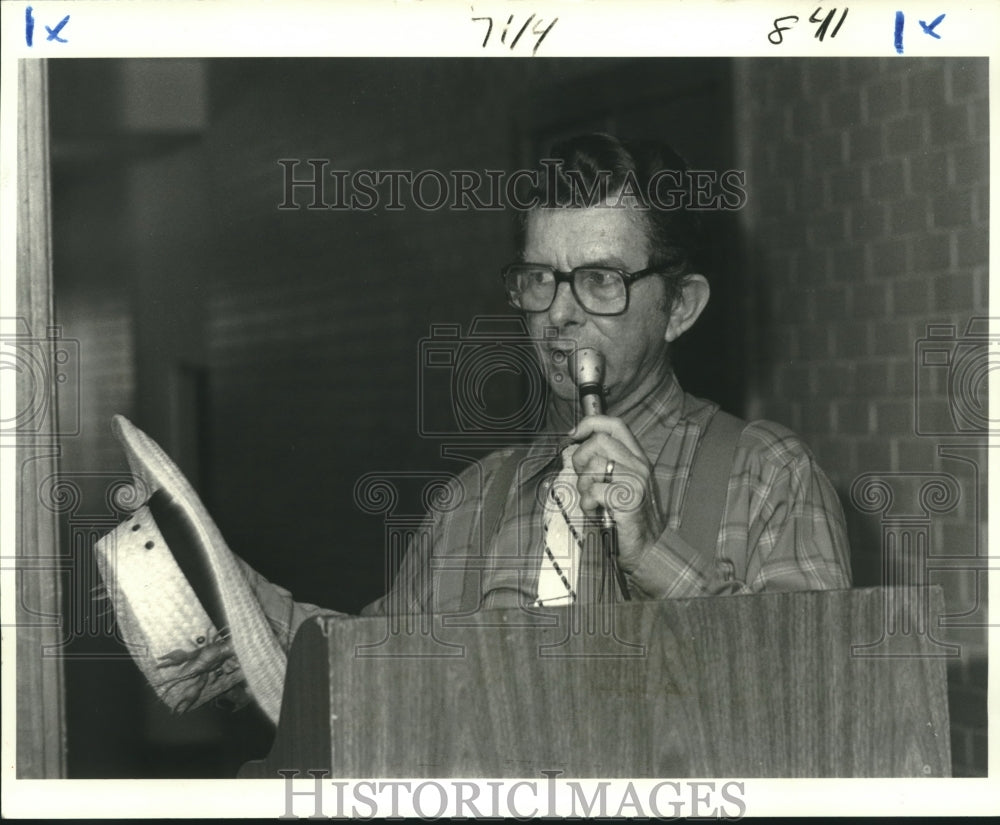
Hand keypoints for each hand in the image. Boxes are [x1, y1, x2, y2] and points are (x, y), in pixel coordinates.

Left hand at [568, 415, 662, 571]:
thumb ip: (606, 465)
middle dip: (581, 458)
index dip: (590, 423)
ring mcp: (636, 481)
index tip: (574, 434)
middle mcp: (639, 465)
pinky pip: (593, 491)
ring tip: (592, 501)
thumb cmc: (629, 519)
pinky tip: (595, 513)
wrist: (648, 550)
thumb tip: (578, 451)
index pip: (614, 425)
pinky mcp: (628, 499)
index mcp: (637, 459)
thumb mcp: (620, 484)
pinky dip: (587, 504)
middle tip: (584, 480)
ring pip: (594, 465)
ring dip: (584, 486)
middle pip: (599, 441)